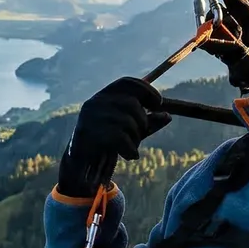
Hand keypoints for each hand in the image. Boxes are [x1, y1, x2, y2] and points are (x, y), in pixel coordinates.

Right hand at [56, 77, 170, 198]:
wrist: (81, 164)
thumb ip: (148, 122)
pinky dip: (130, 149)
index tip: (159, 103)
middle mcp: (95, 102)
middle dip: (143, 121)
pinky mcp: (88, 133)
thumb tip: (167, 116)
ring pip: (126, 121)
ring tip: (132, 148)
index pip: (127, 83)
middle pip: (130, 103)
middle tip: (142, 134)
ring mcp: (90, 117)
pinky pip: (119, 138)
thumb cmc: (108, 142)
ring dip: (136, 138)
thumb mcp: (131, 130)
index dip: (146, 90)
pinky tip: (130, 156)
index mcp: (104, 96)